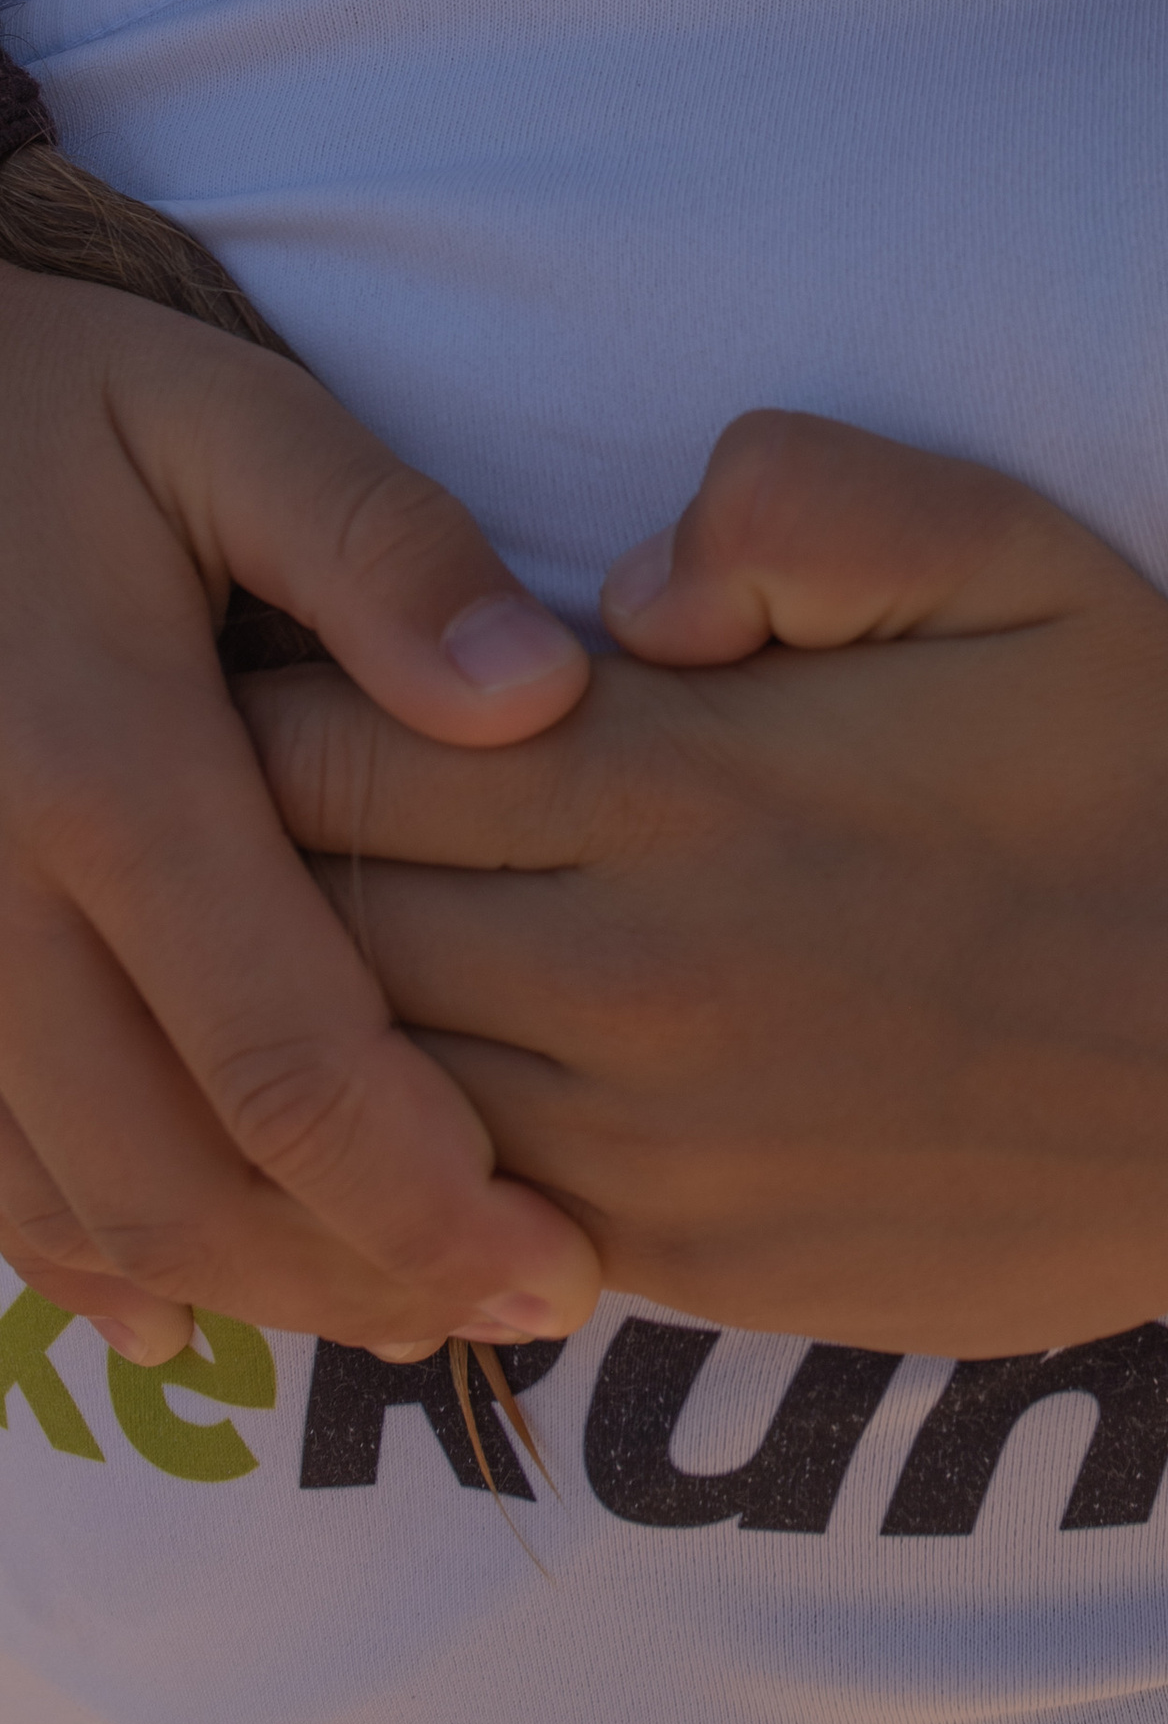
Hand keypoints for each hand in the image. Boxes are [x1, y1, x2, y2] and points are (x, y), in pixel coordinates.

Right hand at [0, 268, 602, 1364]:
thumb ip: (380, 551)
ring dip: (240, 1283)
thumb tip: (536, 694)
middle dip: (356, 1273)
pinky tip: (182, 1307)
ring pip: (74, 1198)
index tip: (561, 1264)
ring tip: (400, 1312)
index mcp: (104, 766)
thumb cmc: (50, 409)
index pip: (284, 1048)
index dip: (425, 1189)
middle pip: (181, 1169)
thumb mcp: (222, 416)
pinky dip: (76, 1255)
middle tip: (516, 1314)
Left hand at [247, 419, 1167, 1421]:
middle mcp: (635, 966)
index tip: (256, 666)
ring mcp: (654, 1140)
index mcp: (686, 774)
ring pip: (358, 1087)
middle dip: (239, 860)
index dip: (263, 699)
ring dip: (298, 1021)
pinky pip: (457, 1226)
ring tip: (285, 951)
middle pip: (307, 916)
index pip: (341, 742)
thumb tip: (619, 595)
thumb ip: (796, 502)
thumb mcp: (1020, 549)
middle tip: (225, 808)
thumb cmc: (1155, 777)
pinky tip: (400, 1105)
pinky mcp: (696, 1266)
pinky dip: (394, 1171)